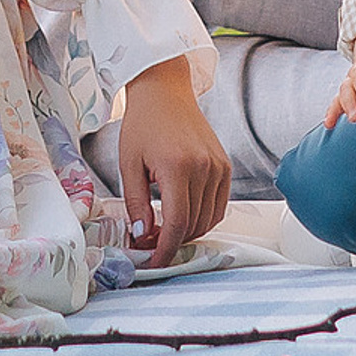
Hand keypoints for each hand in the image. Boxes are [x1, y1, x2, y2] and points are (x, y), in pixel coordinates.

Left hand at [116, 56, 230, 266]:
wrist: (164, 92)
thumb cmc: (143, 125)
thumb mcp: (129, 165)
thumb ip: (136, 204)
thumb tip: (142, 238)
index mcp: (178, 167)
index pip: (176, 223)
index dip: (164, 249)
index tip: (152, 262)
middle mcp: (204, 168)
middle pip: (193, 225)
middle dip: (172, 242)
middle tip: (150, 243)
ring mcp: (219, 167)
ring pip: (208, 219)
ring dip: (187, 232)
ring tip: (164, 228)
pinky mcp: (225, 166)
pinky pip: (219, 205)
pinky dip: (203, 218)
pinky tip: (183, 214)